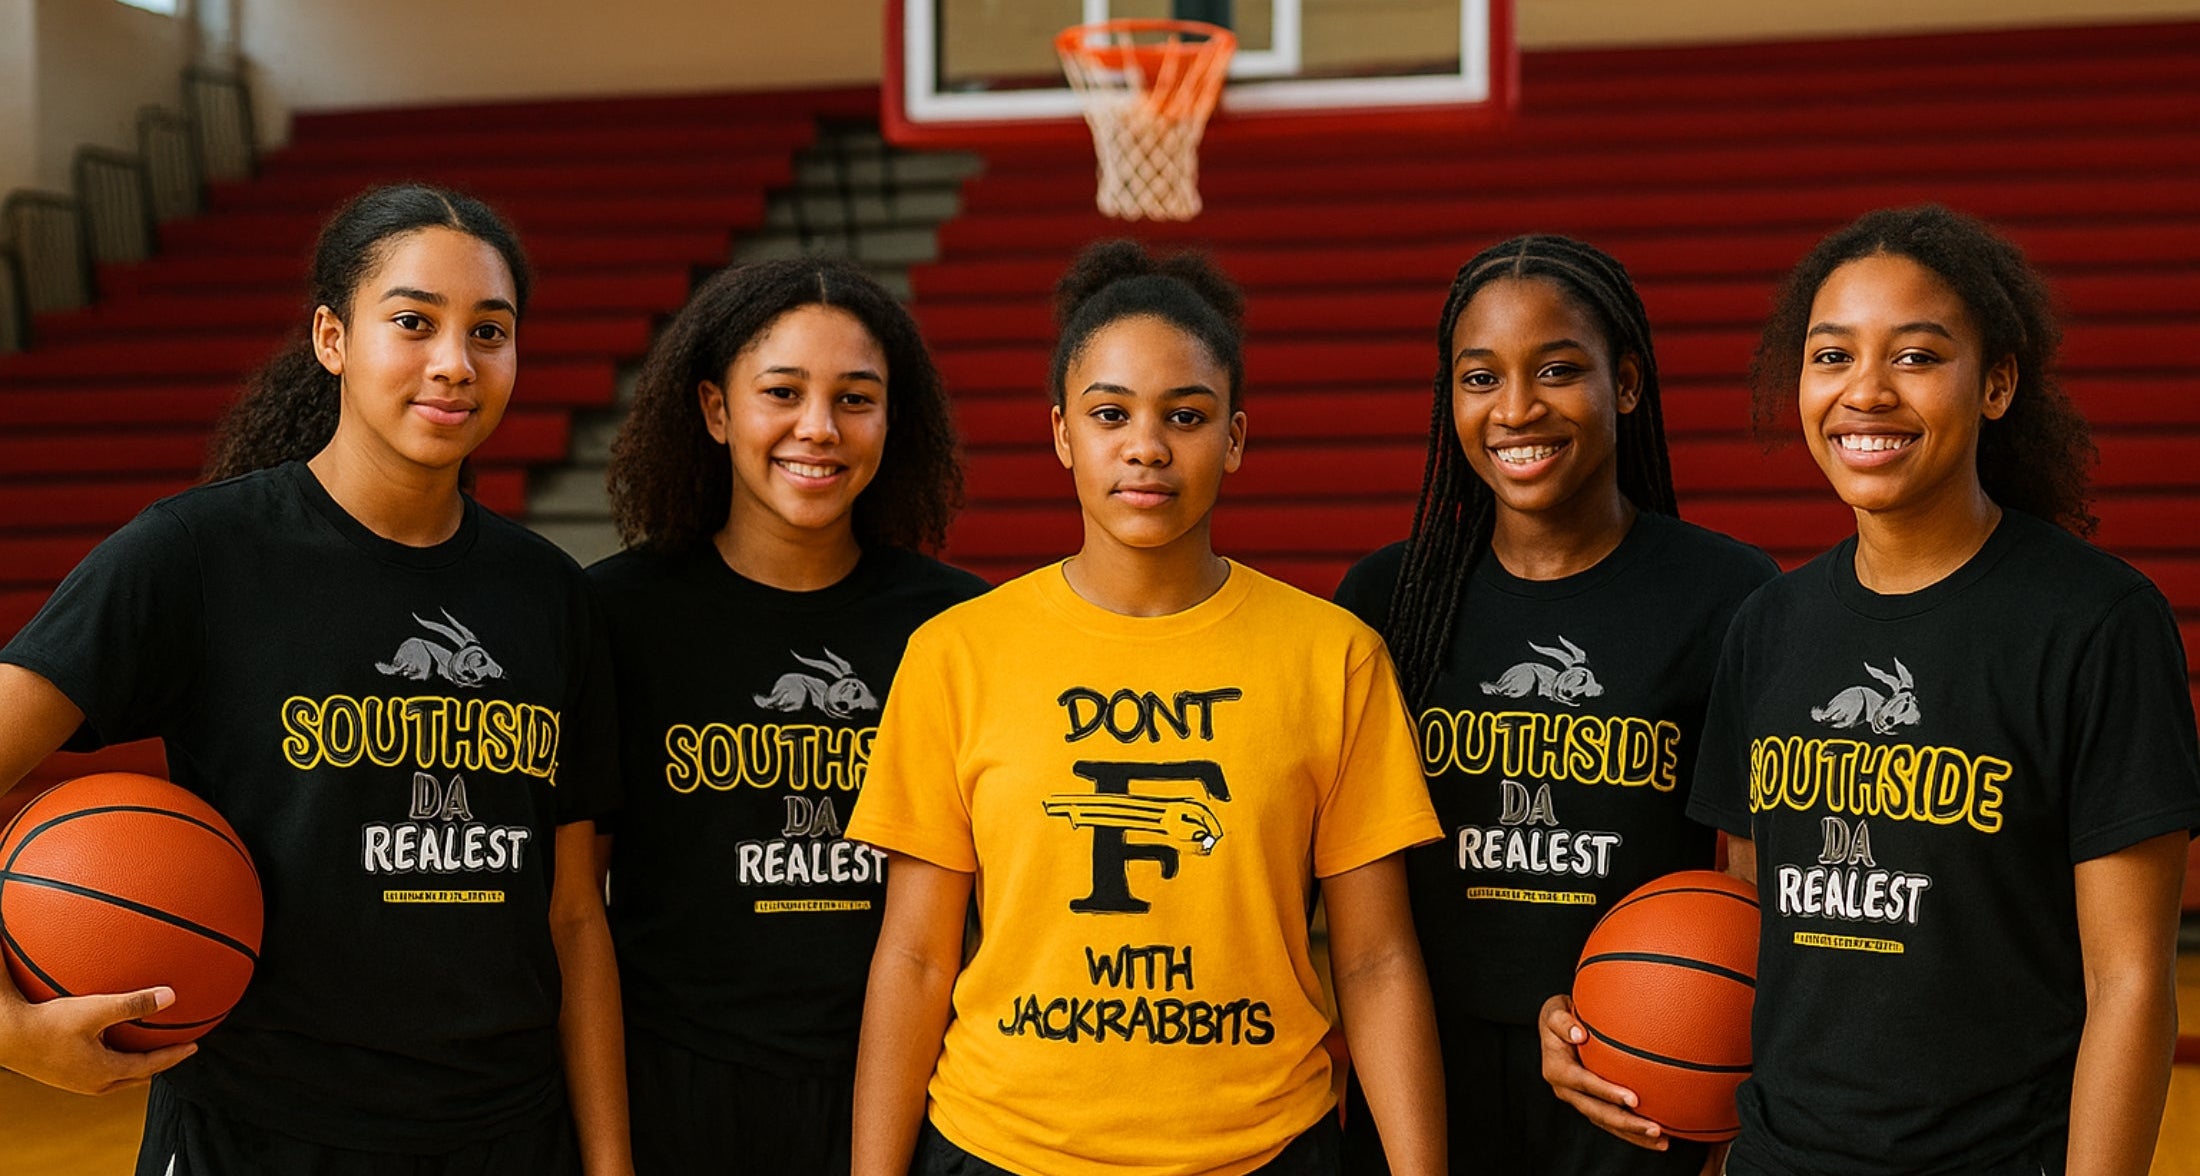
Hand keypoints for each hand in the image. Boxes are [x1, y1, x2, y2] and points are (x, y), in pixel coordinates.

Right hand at [0, 985, 197, 1095]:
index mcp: (103, 1072)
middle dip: (158, 1065)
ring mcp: (75, 1081)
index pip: (150, 1067)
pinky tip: (111, 1043)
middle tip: (176, 1051)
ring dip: (135, 1065)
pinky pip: (99, 1070)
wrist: (5, 1036)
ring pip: (116, 1077)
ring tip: (149, 1050)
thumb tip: (171, 995)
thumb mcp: (96, 1009)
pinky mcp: (63, 1074)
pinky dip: (116, 1060)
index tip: (194, 1047)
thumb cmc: (48, 1023)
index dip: (174, 1056)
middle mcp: (91, 1082)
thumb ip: (134, 1003)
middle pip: (135, 1077)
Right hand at [1539, 993, 1667, 1150]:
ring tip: (1662, 1141)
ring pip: (1606, 1122)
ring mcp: (1578, 1100)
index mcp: (1557, 1070)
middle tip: (1655, 1129)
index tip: (1633, 1099)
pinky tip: (1657, 1137)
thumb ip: (1562, 1022)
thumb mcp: (1554, 1012)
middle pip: (1598, 1111)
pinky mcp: (1590, 1104)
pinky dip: (1632, 1131)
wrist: (1556, 1028)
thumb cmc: (1559, 1016)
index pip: (1584, 1083)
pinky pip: (1611, 1122)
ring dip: (1633, 1134)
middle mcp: (1566, 1090)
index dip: (1607, 1093)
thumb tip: (1579, 1035)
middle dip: (1626, 1123)